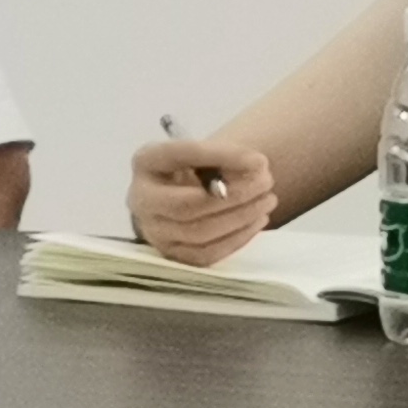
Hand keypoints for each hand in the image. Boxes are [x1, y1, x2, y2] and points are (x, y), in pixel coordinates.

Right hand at [125, 136, 277, 266]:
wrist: (178, 195)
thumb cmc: (193, 170)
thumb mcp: (204, 153)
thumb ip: (225, 156)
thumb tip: (257, 166)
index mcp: (146, 162)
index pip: (180, 155)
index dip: (221, 156)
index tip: (259, 160)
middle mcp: (140, 198)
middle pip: (187, 205)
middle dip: (235, 195)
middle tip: (267, 183)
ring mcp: (153, 231)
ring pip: (198, 233)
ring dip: (241, 217)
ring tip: (268, 201)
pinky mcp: (171, 254)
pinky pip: (206, 254)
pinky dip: (237, 238)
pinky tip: (257, 221)